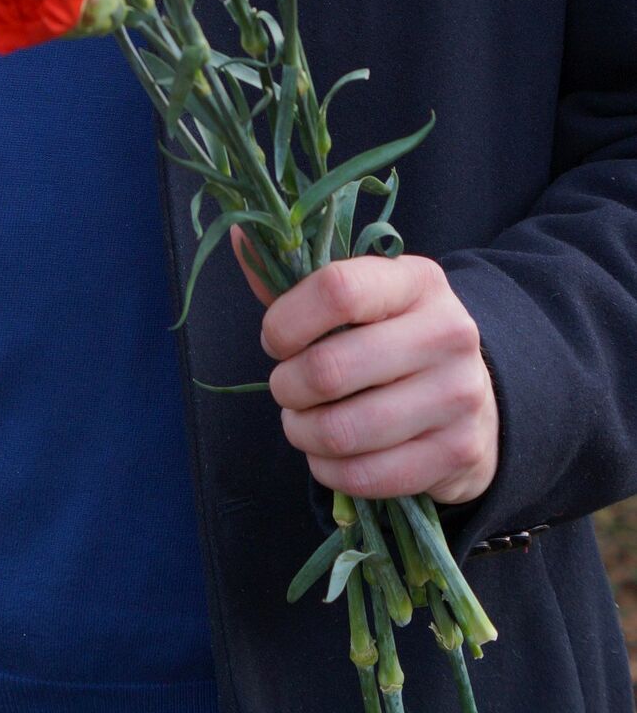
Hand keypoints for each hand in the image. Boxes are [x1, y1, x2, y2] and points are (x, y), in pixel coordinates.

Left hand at [232, 235, 499, 504]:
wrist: (474, 395)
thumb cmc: (391, 335)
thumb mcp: (360, 296)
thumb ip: (296, 276)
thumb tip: (238, 235)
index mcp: (416, 281)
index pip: (338, 290)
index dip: (286, 321)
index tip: (273, 339)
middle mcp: (447, 332)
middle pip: (330, 369)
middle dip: (286, 386)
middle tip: (285, 387)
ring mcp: (458, 396)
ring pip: (343, 431)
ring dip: (302, 432)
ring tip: (301, 421)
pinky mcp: (458, 453)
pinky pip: (367, 476)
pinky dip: (329, 471)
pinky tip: (327, 455)